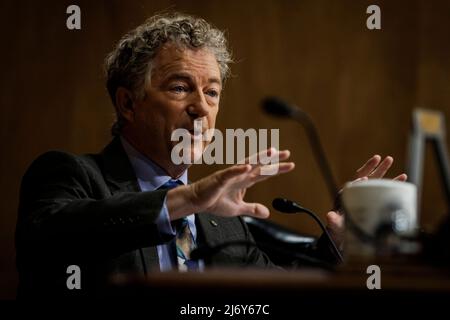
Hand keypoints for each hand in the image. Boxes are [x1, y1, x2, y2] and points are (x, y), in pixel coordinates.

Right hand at [167, 148, 294, 219]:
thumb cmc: (215, 202)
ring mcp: (231, 175)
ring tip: (271, 152)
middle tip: (287, 153)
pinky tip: (248, 166)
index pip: (264, 173)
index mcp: (245, 181)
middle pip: (260, 165)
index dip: (277, 169)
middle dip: (273, 160)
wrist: (197, 201)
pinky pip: (231, 173)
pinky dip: (239, 169)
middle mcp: (240, 174)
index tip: (290, 165)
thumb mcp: (238, 208)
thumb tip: (267, 213)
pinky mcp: (220, 178)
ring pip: (247, 164)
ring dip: (259, 158)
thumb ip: (252, 209)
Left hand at [325, 155, 407, 248]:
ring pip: (374, 180)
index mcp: (346, 197)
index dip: (357, 182)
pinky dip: (392, 183)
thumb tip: (329, 216)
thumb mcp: (336, 226)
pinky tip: (402, 178)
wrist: (346, 234)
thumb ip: (333, 222)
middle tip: (379, 158)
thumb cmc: (340, 229)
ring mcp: (365, 195)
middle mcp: (355, 193)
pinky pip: (383, 189)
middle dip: (371, 168)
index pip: (351, 186)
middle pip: (363, 177)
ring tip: (389, 159)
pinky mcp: (374, 199)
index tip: (364, 178)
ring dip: (382, 170)